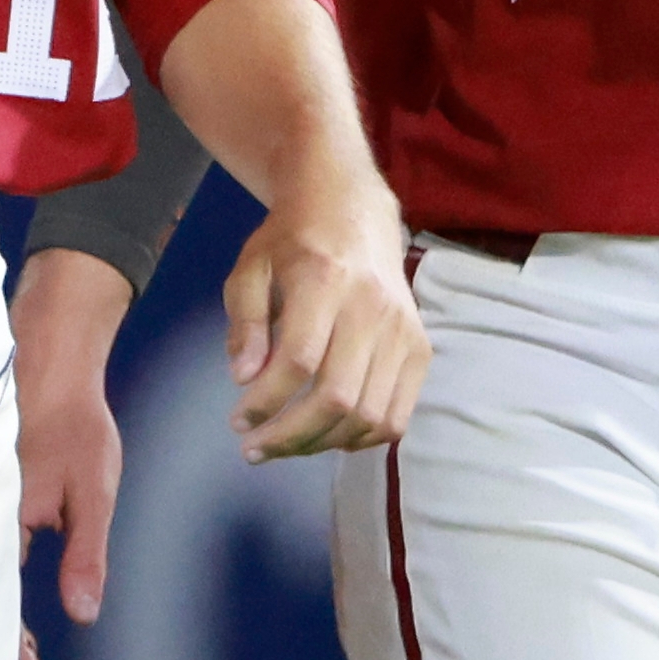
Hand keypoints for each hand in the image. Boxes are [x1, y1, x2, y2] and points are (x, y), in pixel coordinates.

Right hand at [10, 252, 135, 628]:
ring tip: (32, 654)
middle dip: (10, 653)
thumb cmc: (75, 424)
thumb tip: (82, 617)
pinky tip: (14, 600)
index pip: (3, 613)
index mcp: (3, 526)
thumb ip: (85, 556)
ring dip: (4, 622)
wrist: (47, 360)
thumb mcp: (94, 494)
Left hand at [219, 189, 424, 461]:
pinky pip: (397, 415)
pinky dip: (361, 439)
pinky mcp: (420, 349)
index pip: (299, 361)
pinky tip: (326, 438)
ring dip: (322, 444)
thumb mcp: (250, 267)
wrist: (353, 210)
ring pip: (369, 415)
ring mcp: (404, 332)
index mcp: (325, 280)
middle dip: (289, 436)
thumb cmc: (292, 241)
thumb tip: (244, 379)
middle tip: (254, 449)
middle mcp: (373, 308)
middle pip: (337, 397)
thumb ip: (244, 322)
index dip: (266, 402)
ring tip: (285, 446)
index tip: (237, 422)